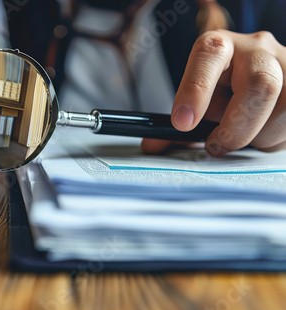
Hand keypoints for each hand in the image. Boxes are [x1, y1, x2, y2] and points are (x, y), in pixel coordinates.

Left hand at [142, 29, 285, 155]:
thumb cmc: (220, 90)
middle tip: (217, 145)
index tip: (182, 123)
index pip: (209, 56)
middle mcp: (256, 49)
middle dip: (237, 128)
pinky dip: (276, 138)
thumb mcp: (197, 101)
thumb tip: (152, 144)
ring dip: (260, 137)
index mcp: (219, 47)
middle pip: (260, 85)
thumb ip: (178, 122)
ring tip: (244, 138)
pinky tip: (263, 133)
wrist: (252, 75)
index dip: (195, 89)